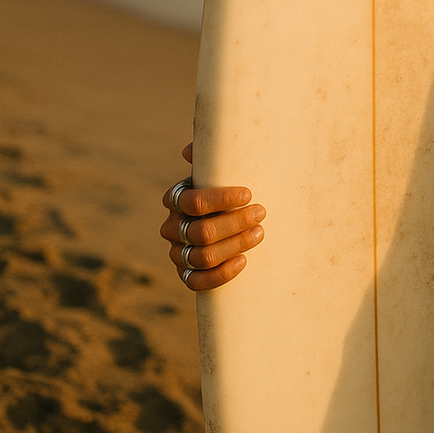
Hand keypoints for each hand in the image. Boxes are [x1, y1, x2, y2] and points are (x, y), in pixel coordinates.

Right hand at [160, 143, 265, 290]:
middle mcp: (172, 227)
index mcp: (176, 200)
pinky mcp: (186, 274)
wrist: (229, 219)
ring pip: (203, 256)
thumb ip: (210, 156)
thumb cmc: (226, 190)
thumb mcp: (219, 170)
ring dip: (235, 245)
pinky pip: (198, 282)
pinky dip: (221, 274)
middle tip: (261, 214)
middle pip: (201, 231)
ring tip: (260, 233)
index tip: (248, 194)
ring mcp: (177, 253)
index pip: (192, 202)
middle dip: (235, 223)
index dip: (220, 199)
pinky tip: (244, 262)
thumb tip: (188, 150)